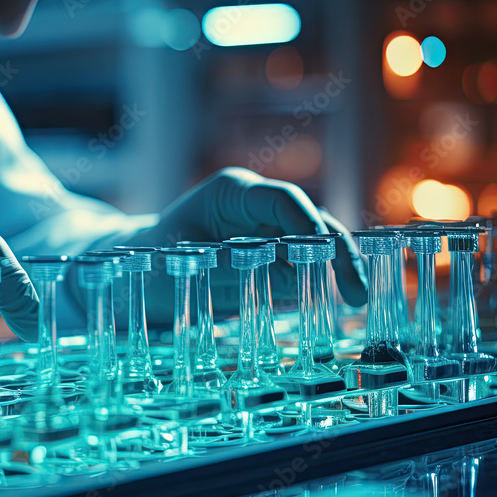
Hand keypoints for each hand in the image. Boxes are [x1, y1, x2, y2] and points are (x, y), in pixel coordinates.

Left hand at [127, 167, 366, 319]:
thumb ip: (231, 269)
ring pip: (314, 243)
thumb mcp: (181, 265)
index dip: (309, 225)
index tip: (327, 255)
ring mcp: (265, 228)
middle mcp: (255, 206)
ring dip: (335, 269)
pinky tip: (335, 303)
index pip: (283, 201)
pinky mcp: (269, 253)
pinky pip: (300, 264)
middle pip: (310, 221)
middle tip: (359, 291)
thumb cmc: (152, 260)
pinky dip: (317, 282)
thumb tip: (288, 278)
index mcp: (232, 193)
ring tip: (356, 299)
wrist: (137, 268)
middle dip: (337, 253)